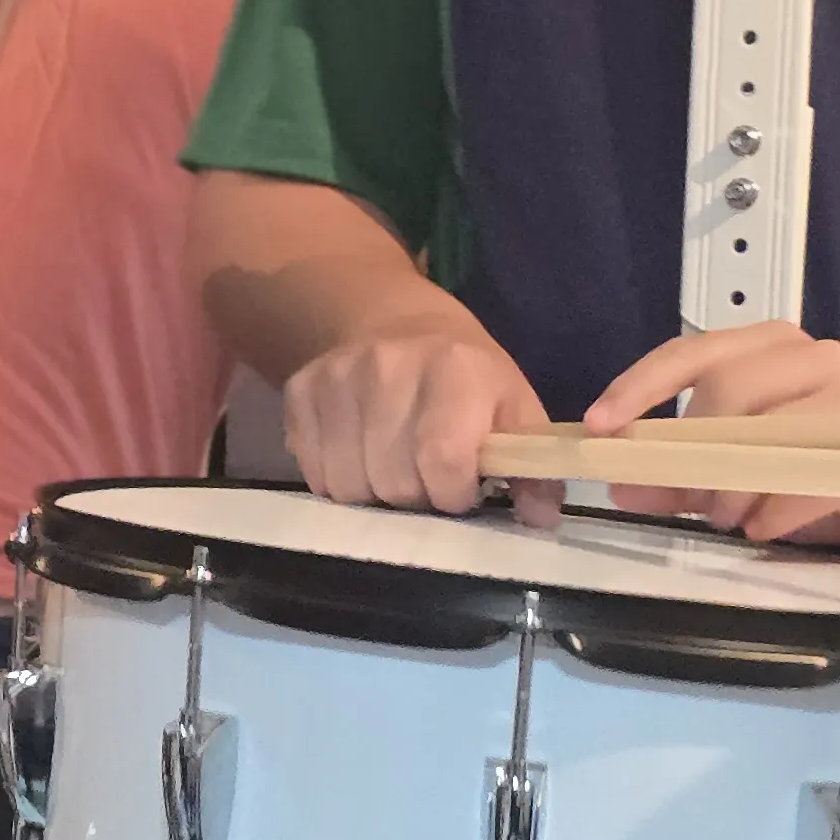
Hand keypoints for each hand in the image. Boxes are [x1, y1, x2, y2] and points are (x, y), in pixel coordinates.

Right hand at [283, 322, 552, 516]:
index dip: (453, 493)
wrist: (396, 322)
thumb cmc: (467, 376)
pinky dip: (337, 479)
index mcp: (455, 369)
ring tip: (393, 470)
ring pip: (347, 484)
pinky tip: (360, 458)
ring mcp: (336, 376)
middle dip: (415, 497)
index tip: (461, 490)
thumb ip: (534, 466)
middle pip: (392, 480)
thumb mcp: (514, 407)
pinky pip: (312, 472)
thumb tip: (540, 517)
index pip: (442, 459)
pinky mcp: (299, 390)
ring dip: (374, 494)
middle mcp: (388, 365)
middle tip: (427, 480)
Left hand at [587, 322, 839, 539]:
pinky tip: (769, 527)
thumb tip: (618, 484)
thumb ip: (682, 476)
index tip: (600, 426)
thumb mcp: (743, 476)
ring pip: (766, 433)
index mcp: (770, 348)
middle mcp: (813, 356)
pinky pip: (807, 480)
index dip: (639, 387)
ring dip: (735, 488)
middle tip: (698, 502)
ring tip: (735, 517)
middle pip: (726, 391)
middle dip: (698, 454)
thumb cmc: (830, 473)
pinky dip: (775, 512)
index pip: (689, 352)